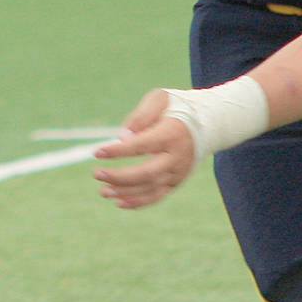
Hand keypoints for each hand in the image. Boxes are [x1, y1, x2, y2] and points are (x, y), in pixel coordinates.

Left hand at [91, 88, 196, 208]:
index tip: (97, 152)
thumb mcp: (159, 99)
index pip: (142, 145)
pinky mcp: (176, 182)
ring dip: (124, 192)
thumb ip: (141, 115)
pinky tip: (118, 201)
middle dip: (119, 176)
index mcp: (172, 134)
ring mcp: (178, 172)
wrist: (205, 124)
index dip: (119, 150)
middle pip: (147, 173)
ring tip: (102, 191)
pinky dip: (138, 202)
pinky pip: (157, 196)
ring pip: (150, 188)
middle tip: (96, 173)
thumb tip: (123, 136)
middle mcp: (177, 157)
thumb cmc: (174, 108)